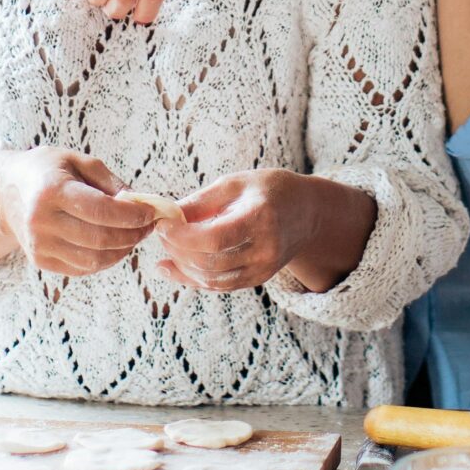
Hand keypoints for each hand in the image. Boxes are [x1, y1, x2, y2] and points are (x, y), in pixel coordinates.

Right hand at [0, 149, 157, 279]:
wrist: (5, 191)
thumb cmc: (47, 171)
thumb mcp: (77, 161)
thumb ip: (110, 182)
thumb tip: (141, 204)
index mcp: (51, 190)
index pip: (100, 210)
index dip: (132, 215)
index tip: (151, 212)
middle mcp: (41, 221)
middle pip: (99, 239)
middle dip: (132, 235)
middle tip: (148, 226)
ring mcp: (39, 245)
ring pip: (94, 260)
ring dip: (122, 251)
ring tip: (134, 235)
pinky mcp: (40, 261)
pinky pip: (82, 268)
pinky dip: (105, 260)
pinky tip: (114, 245)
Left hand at [152, 170, 372, 295]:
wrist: (307, 213)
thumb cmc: (269, 191)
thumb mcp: (236, 184)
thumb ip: (201, 201)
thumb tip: (168, 215)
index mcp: (261, 217)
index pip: (215, 238)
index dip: (183, 236)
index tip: (162, 224)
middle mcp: (266, 248)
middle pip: (210, 261)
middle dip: (178, 249)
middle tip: (161, 233)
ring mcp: (264, 269)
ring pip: (212, 279)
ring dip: (182, 266)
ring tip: (167, 247)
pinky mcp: (258, 279)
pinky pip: (220, 286)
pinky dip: (193, 278)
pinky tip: (173, 267)